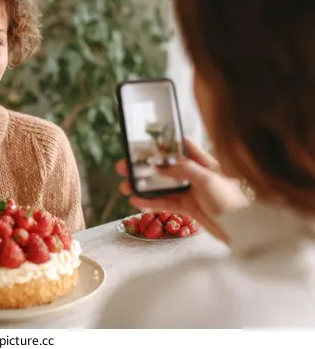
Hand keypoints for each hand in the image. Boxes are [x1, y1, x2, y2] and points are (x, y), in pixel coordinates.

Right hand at [116, 138, 249, 243]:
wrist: (246, 229)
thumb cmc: (233, 199)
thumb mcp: (207, 178)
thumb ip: (183, 169)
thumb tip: (162, 165)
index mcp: (205, 162)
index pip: (182, 147)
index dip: (163, 144)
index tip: (144, 143)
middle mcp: (197, 175)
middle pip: (166, 167)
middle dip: (145, 167)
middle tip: (125, 166)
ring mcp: (192, 192)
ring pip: (163, 187)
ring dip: (144, 187)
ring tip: (125, 186)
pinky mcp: (189, 208)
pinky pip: (166, 204)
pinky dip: (151, 203)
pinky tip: (136, 201)